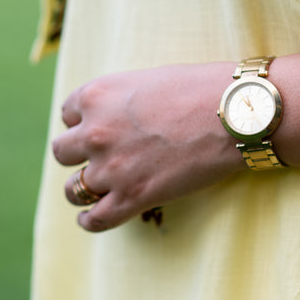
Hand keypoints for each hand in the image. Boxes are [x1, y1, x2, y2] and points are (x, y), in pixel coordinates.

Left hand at [51, 63, 243, 231]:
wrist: (237, 115)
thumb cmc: (204, 89)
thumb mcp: (151, 79)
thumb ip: (125, 99)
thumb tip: (124, 115)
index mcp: (97, 95)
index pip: (68, 114)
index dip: (84, 122)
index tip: (100, 128)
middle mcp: (95, 131)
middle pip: (62, 152)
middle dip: (79, 155)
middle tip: (102, 157)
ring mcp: (111, 168)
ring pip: (73, 189)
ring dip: (83, 189)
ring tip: (97, 190)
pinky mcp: (132, 197)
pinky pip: (93, 219)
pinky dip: (89, 220)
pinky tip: (92, 216)